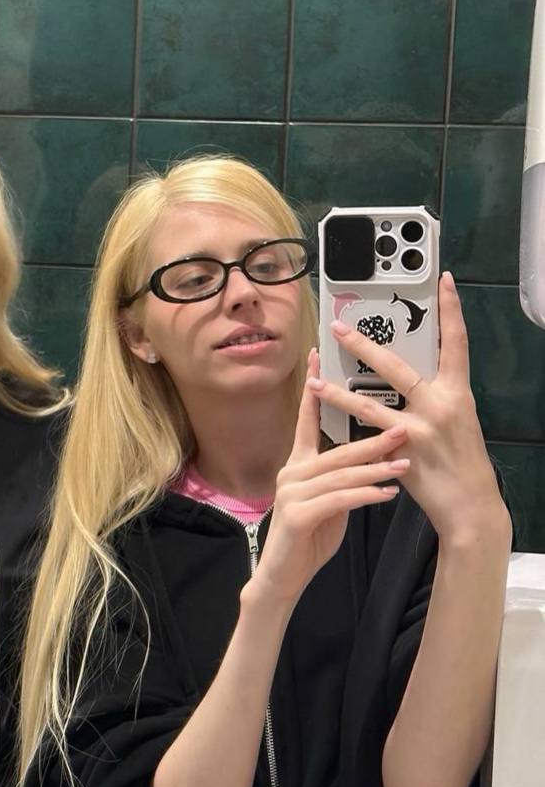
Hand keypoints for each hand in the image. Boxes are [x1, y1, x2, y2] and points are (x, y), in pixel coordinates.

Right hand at [245, 349, 409, 608]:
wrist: (281, 577)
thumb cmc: (308, 537)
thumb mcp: (329, 501)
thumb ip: (343, 478)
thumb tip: (372, 458)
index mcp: (297, 464)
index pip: (307, 420)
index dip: (315, 389)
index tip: (321, 357)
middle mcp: (291, 473)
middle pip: (337, 449)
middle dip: (373, 438)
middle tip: (404, 426)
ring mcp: (292, 494)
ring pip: (341, 473)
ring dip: (377, 469)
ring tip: (406, 463)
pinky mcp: (298, 516)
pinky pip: (338, 500)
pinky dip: (365, 496)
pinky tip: (387, 496)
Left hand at [308, 272, 508, 544]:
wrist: (471, 505)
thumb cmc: (462, 462)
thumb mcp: (458, 421)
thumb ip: (435, 397)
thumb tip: (409, 375)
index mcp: (458, 392)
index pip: (456, 343)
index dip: (451, 310)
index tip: (444, 281)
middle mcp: (441, 405)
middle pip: (397, 366)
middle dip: (364, 345)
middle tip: (338, 328)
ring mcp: (420, 428)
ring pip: (370, 403)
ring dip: (338, 391)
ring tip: (314, 378)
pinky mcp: (402, 451)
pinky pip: (366, 435)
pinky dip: (345, 425)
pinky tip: (323, 417)